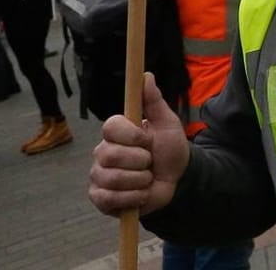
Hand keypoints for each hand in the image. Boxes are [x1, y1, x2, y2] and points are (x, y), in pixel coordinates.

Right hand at [88, 72, 189, 216]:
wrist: (177, 179)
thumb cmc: (168, 148)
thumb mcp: (167, 123)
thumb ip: (154, 101)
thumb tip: (146, 75)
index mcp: (116, 133)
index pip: (110, 127)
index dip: (131, 135)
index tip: (147, 139)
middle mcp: (102, 153)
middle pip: (110, 155)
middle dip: (140, 161)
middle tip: (150, 162)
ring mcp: (99, 176)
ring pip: (112, 178)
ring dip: (140, 180)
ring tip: (147, 178)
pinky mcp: (100, 198)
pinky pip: (109, 199)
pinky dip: (132, 198)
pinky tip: (141, 193)